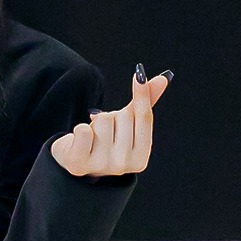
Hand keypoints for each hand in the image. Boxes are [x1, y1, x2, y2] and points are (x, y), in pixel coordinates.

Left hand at [50, 65, 170, 177]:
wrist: (77, 162)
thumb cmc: (107, 143)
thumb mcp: (128, 127)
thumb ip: (144, 104)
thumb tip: (162, 79)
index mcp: (140, 159)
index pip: (145, 118)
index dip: (142, 95)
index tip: (139, 75)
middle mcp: (123, 165)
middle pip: (122, 116)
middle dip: (112, 117)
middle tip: (105, 132)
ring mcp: (101, 165)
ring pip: (102, 119)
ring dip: (95, 123)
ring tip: (92, 138)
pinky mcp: (78, 163)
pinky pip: (83, 130)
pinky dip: (80, 129)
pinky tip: (80, 140)